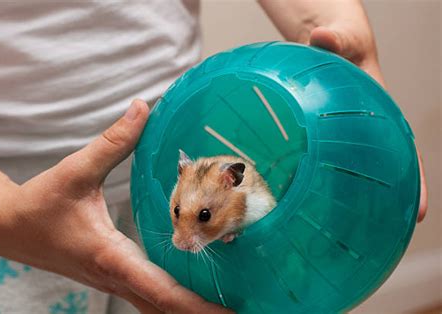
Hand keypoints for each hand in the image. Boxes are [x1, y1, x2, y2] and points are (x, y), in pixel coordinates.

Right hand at [0, 99, 231, 313]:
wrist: (9, 228)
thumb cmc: (40, 203)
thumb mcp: (77, 170)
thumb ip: (113, 141)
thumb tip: (142, 108)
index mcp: (110, 255)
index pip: (158, 288)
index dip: (193, 304)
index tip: (224, 312)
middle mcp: (114, 276)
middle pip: (163, 308)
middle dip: (200, 313)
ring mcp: (112, 281)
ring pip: (155, 308)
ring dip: (187, 311)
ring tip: (222, 310)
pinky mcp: (111, 277)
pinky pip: (146, 297)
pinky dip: (171, 303)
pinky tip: (189, 296)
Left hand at [309, 27, 427, 221]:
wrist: (325, 44)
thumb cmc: (342, 44)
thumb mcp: (344, 40)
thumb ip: (336, 41)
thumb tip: (321, 37)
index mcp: (379, 118)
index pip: (404, 154)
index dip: (415, 184)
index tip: (420, 212)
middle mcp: (362, 134)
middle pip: (379, 174)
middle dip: (382, 204)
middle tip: (379, 238)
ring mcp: (340, 138)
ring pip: (346, 173)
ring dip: (345, 201)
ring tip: (334, 234)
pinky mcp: (319, 137)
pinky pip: (317, 162)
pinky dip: (312, 181)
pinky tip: (295, 200)